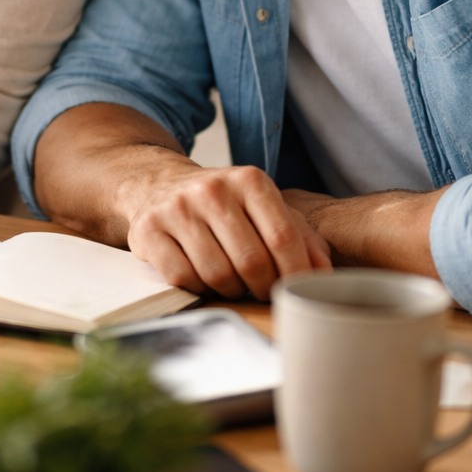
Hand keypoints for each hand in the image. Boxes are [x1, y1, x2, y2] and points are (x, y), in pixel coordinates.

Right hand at [120, 153, 331, 299]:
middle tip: (262, 290)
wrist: (159, 184)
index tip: (295, 289)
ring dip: (231, 290)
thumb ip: (301, 236)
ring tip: (233, 282)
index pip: (282, 237)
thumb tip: (322, 273)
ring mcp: (177, 208)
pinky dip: (198, 288)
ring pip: (217, 274)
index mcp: (249, 180)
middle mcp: (212, 189)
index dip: (294, 273)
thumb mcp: (264, 207)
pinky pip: (182, 278)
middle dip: (263, 287)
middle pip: (251, 261)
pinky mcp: (149, 229)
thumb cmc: (223, 205)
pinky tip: (202, 277)